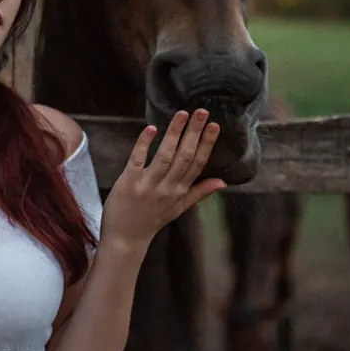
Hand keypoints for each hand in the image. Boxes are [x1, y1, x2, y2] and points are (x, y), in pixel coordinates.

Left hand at [100, 108, 226, 250]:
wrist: (126, 238)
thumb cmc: (152, 220)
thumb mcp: (180, 208)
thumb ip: (200, 192)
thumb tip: (222, 182)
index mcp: (180, 191)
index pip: (198, 163)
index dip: (207, 143)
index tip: (214, 125)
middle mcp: (167, 188)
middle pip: (185, 156)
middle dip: (194, 132)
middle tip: (202, 111)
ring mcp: (148, 186)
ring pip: (165, 155)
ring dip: (174, 133)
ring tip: (182, 114)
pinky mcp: (129, 183)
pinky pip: (137, 160)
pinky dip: (144, 144)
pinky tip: (151, 128)